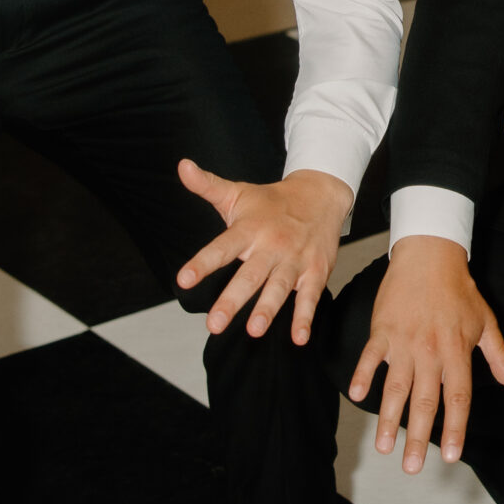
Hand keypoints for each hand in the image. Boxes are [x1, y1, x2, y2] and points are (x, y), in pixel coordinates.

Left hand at [179, 163, 352, 343]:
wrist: (322, 194)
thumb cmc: (273, 201)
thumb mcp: (238, 192)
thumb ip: (207, 185)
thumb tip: (182, 166)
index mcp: (248, 229)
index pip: (221, 248)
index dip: (202, 264)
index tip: (183, 280)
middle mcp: (271, 245)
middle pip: (250, 275)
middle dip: (232, 300)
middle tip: (214, 324)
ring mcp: (295, 259)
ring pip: (280, 287)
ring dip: (268, 309)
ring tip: (254, 330)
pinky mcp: (316, 271)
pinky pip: (310, 297)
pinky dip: (305, 317)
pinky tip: (299, 338)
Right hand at [348, 235, 503, 470]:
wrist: (430, 255)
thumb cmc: (459, 290)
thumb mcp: (486, 322)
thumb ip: (499, 357)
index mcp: (457, 351)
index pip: (458, 397)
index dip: (454, 428)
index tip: (449, 455)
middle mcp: (430, 351)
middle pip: (425, 401)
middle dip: (418, 438)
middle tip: (412, 467)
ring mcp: (404, 342)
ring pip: (395, 388)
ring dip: (388, 420)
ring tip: (384, 448)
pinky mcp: (382, 330)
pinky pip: (370, 358)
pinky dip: (362, 377)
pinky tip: (357, 397)